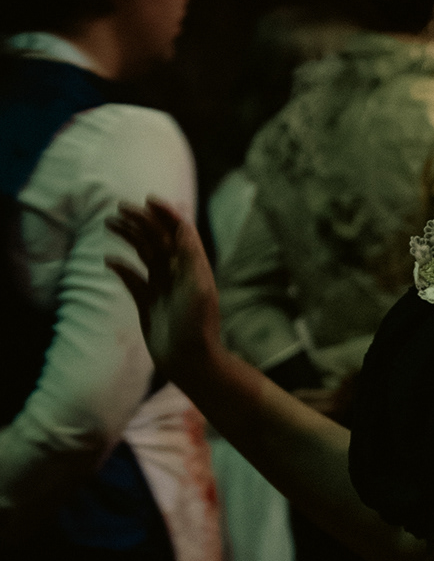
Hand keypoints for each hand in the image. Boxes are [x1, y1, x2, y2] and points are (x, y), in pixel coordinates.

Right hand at [108, 199, 221, 393]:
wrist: (190, 361)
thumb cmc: (197, 324)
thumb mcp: (198, 285)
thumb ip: (191, 252)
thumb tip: (181, 222)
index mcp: (192, 265)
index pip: (178, 230)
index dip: (165, 213)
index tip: (147, 199)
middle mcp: (177, 273)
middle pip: (156, 238)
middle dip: (139, 220)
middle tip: (118, 208)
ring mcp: (162, 287)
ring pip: (143, 254)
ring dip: (128, 236)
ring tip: (109, 223)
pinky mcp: (148, 303)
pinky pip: (132, 279)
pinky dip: (121, 267)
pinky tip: (109, 260)